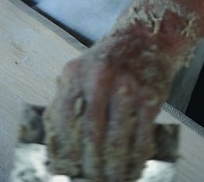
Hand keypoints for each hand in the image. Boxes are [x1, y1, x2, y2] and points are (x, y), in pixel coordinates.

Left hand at [42, 30, 177, 181]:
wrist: (145, 36)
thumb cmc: (107, 60)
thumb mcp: (80, 70)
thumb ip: (66, 100)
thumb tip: (52, 141)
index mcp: (76, 73)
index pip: (64, 120)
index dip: (65, 149)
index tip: (66, 167)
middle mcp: (100, 79)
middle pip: (92, 136)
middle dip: (91, 166)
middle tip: (91, 180)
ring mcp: (128, 89)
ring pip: (118, 142)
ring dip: (114, 170)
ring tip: (111, 180)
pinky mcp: (151, 99)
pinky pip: (142, 139)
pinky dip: (136, 161)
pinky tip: (132, 170)